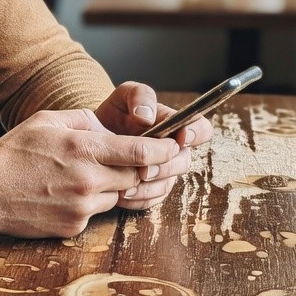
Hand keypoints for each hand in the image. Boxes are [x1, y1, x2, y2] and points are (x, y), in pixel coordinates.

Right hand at [0, 107, 182, 237]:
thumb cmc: (12, 154)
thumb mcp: (46, 121)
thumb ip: (84, 119)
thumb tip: (110, 126)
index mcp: (84, 149)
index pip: (142, 152)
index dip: (165, 149)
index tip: (174, 146)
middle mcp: (88, 180)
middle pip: (137, 176)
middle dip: (141, 167)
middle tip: (141, 159)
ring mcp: (82, 206)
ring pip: (118, 195)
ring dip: (113, 184)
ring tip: (86, 173)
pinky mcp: (75, 225)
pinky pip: (97, 210)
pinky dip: (93, 199)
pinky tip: (69, 190)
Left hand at [94, 81, 211, 209]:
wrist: (94, 136)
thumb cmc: (115, 113)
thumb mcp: (125, 95)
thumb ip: (140, 96)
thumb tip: (147, 117)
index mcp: (175, 125)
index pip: (201, 129)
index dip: (196, 134)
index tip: (182, 137)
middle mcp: (174, 150)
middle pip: (183, 162)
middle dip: (165, 167)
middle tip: (144, 170)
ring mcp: (164, 171)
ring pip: (168, 184)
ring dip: (149, 187)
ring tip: (127, 185)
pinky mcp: (150, 189)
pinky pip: (152, 200)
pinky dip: (138, 199)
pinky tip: (122, 194)